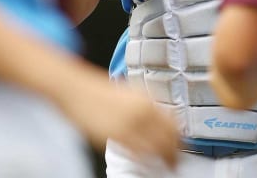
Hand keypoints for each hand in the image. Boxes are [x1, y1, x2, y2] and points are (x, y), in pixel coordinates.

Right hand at [62, 77, 179, 168]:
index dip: (179, 139)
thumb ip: (146, 107)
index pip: (174, 124)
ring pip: (157, 148)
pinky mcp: (117, 135)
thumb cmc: (98, 92)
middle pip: (168, 138)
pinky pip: (139, 154)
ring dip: (164, 160)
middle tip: (175, 162)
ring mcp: (130, 124)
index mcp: (147, 100)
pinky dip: (148, 163)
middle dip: (174, 153)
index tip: (180, 147)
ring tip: (166, 167)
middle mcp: (142, 111)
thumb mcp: (129, 94)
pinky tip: (149, 166)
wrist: (76, 90)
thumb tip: (161, 122)